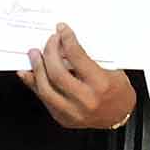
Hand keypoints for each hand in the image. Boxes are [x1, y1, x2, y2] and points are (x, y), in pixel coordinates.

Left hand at [20, 25, 135, 129]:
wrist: (120, 116)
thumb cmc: (118, 92)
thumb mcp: (111, 70)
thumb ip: (87, 59)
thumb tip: (64, 45)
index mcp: (100, 84)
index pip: (77, 57)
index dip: (67, 40)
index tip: (62, 31)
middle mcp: (85, 100)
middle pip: (57, 72)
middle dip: (49, 52)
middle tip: (49, 41)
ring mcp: (73, 112)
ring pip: (45, 88)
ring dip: (37, 68)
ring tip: (34, 55)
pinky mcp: (63, 118)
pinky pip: (44, 100)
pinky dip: (34, 84)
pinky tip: (29, 74)